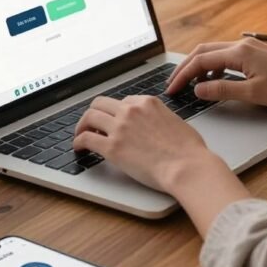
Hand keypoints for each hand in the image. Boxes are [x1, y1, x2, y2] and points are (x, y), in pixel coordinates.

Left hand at [73, 94, 214, 191]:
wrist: (186, 166)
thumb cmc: (188, 150)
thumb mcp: (175, 121)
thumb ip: (160, 118)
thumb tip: (155, 125)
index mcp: (148, 102)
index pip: (123, 101)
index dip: (116, 112)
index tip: (114, 121)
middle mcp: (131, 110)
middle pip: (101, 103)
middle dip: (95, 113)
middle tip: (92, 124)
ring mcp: (120, 127)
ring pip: (90, 117)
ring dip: (82, 125)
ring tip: (81, 135)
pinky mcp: (112, 147)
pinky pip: (86, 138)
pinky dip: (78, 142)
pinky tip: (79, 148)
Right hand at [167, 37, 266, 107]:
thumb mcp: (253, 94)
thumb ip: (222, 91)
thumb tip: (198, 90)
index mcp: (239, 53)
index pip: (201, 61)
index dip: (182, 75)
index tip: (172, 89)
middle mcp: (241, 45)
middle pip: (203, 52)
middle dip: (185, 68)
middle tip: (174, 85)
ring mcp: (248, 47)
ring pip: (214, 53)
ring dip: (199, 68)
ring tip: (191, 87)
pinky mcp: (254, 53)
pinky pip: (226, 57)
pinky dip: (214, 68)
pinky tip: (213, 82)